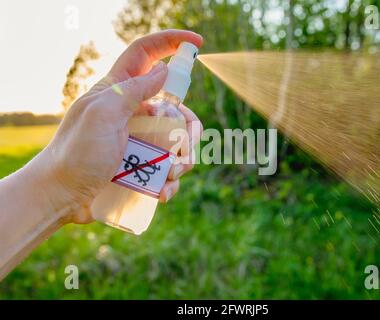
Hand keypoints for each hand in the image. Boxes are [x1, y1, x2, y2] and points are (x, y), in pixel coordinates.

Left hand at [28, 30, 202, 223]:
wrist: (63, 195)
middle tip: (183, 145)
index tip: (198, 43)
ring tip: (168, 175)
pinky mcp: (144, 164)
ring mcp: (141, 139)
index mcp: (120, 90)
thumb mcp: (102, 114)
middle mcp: (135, 111)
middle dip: (188, 127)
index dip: (171, 42)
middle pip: (178, 106)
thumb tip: (164, 70)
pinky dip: (171, 181)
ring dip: (182, 160)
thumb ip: (133, 90)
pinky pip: (170, 168)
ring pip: (179, 140)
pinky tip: (160, 192)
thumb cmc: (76, 152)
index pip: (147, 53)